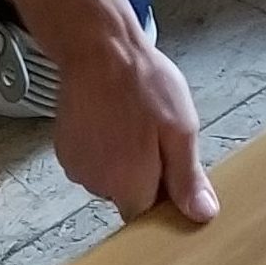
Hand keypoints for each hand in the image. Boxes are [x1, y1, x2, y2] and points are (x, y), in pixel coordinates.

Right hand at [52, 26, 220, 224]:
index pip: (148, 214)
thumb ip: (187, 178)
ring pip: (108, 176)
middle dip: (142, 172)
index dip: (161, 192)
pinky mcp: (64, 150)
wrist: (99, 48)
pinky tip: (110, 117)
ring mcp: (77, 168)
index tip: (170, 164)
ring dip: (121, 157)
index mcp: (129, 186)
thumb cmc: (143, 83)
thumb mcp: (180, 128)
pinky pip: (91, 160)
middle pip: (127, 195)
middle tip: (153, 132)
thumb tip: (201, 216)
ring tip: (131, 119)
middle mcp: (97, 185)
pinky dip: (101, 145)